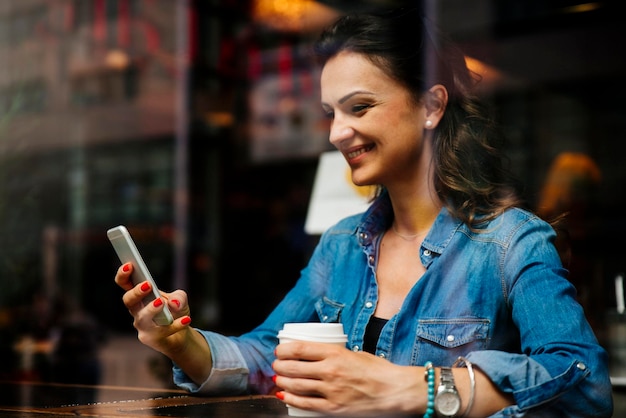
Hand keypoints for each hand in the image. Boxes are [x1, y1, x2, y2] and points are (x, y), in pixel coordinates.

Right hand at [114, 263, 191, 355]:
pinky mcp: (153, 339)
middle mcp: (137, 311)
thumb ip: (178, 297)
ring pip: (142, 318)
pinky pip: (163, 331)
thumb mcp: (180, 299)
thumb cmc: (175, 312)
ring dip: (151, 309)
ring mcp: (143, 326)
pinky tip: (187, 319)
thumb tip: (173, 304)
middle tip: (148, 284)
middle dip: (136, 292)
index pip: (125, 284)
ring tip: (161, 302)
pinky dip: (176, 325)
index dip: (123, 275)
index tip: (129, 265)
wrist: (181, 335)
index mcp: (140, 296)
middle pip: (129, 301)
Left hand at [272, 341, 422, 415]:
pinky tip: (284, 395)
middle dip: (279, 366)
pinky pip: (305, 403)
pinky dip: (291, 399)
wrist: (394, 391)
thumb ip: (334, 354)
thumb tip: (314, 355)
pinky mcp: (333, 408)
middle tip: (277, 365)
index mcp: (335, 353)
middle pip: (293, 367)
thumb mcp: (354, 353)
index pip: (300, 348)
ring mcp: (330, 390)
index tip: (280, 350)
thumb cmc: (377, 370)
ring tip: (278, 378)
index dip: (284, 349)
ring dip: (282, 381)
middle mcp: (330, 371)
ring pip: (296, 385)